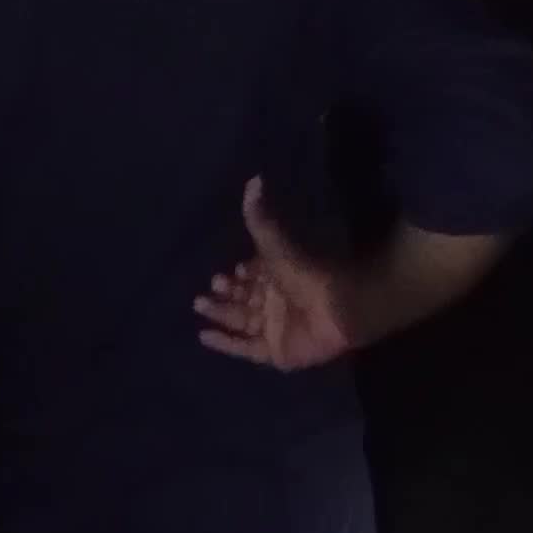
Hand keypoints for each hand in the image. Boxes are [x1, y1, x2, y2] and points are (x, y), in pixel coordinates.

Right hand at [194, 179, 351, 371]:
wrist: (333, 309)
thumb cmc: (304, 275)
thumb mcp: (275, 245)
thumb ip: (260, 218)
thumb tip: (254, 180)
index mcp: (278, 278)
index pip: (253, 277)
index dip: (238, 276)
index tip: (220, 273)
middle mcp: (275, 302)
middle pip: (244, 299)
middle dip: (224, 295)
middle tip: (204, 291)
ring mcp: (275, 328)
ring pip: (241, 321)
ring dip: (220, 314)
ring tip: (199, 305)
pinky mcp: (275, 352)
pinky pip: (245, 348)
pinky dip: (225, 343)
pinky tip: (203, 336)